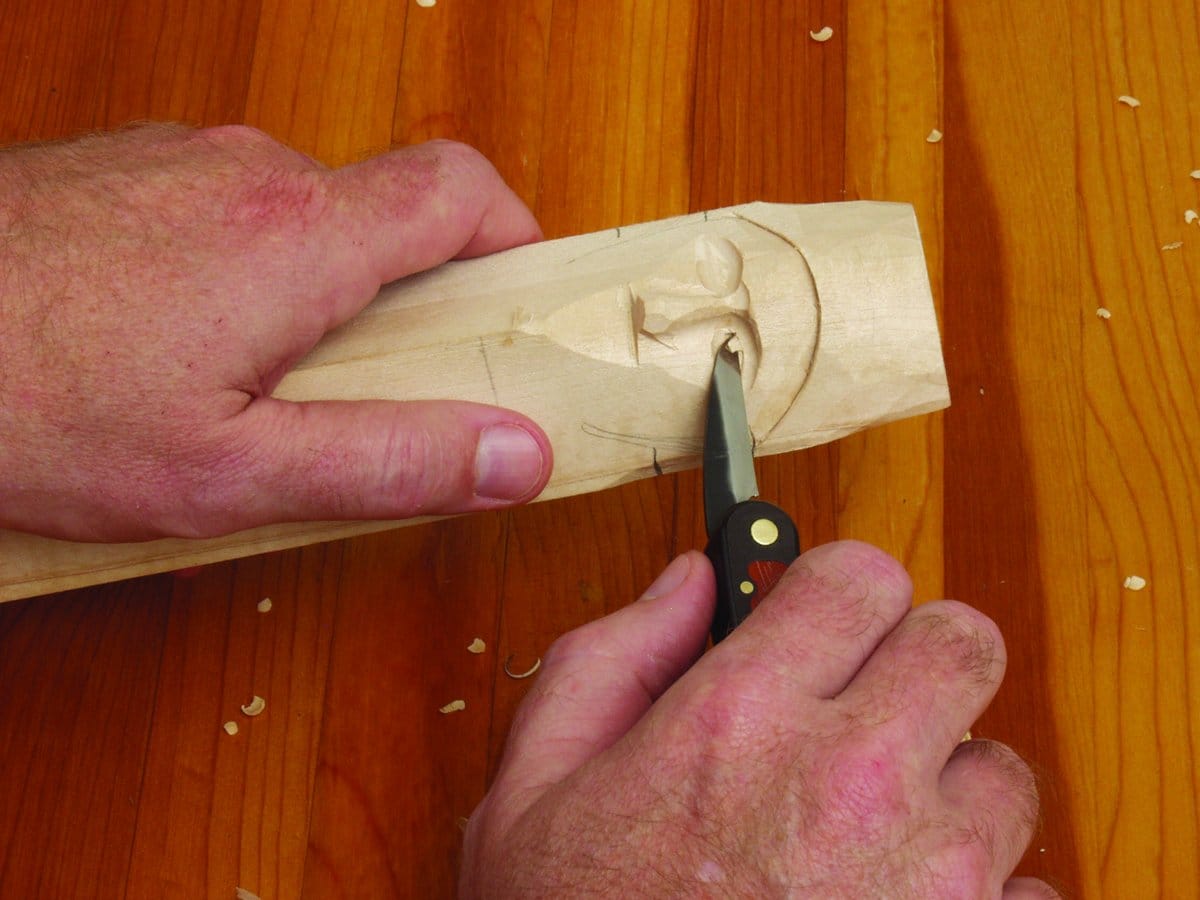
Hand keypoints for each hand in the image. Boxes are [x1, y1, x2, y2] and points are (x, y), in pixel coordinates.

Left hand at [0, 125, 551, 540]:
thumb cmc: (24, 402)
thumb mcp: (227, 474)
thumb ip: (389, 460)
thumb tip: (516, 455)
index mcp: (298, 236)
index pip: (462, 189)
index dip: (512, 236)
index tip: (515, 300)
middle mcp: (248, 170)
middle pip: (384, 210)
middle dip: (404, 294)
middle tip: (371, 388)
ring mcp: (179, 158)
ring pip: (302, 214)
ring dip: (314, 287)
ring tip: (255, 381)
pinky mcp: (125, 169)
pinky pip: (226, 209)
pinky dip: (241, 268)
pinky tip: (177, 342)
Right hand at [462, 541, 1057, 897]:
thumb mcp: (536, 787)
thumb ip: (614, 654)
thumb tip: (690, 582)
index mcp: (737, 721)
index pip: (860, 576)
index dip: (841, 591)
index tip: (824, 623)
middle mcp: (847, 783)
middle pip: (964, 641)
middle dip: (919, 660)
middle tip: (869, 704)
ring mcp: (928, 880)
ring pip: (1003, 770)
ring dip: (947, 789)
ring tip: (869, 833)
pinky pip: (1028, 892)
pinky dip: (979, 896)